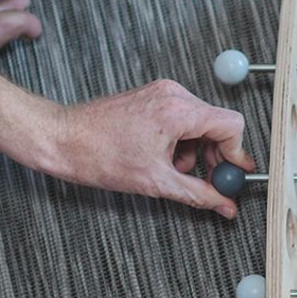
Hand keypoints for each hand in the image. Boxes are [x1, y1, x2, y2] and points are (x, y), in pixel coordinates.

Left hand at [55, 79, 254, 217]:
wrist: (61, 139)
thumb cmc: (97, 155)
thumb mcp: (155, 182)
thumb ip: (198, 194)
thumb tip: (225, 205)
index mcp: (178, 110)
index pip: (231, 125)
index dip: (235, 154)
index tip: (231, 175)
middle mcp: (173, 95)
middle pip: (218, 124)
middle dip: (216, 155)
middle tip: (210, 180)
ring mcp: (163, 93)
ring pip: (201, 123)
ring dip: (196, 151)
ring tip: (172, 169)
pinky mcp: (153, 97)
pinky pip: (183, 119)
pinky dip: (181, 141)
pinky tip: (162, 157)